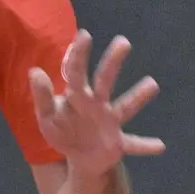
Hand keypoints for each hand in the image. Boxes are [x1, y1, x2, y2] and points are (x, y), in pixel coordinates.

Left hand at [29, 30, 164, 177]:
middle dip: (113, 62)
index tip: (84, 34)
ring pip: (125, 107)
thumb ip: (42, 97)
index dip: (79, 54)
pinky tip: (160, 146)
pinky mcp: (118, 143)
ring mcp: (110, 122)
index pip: (76, 71)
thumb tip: (34, 71)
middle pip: (105, 80)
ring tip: (152, 83)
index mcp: (77, 96)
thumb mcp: (47, 117)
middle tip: (123, 42)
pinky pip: (134, 144)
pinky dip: (145, 146)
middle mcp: (97, 103)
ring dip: (137, 96)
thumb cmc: (63, 131)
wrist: (79, 158)